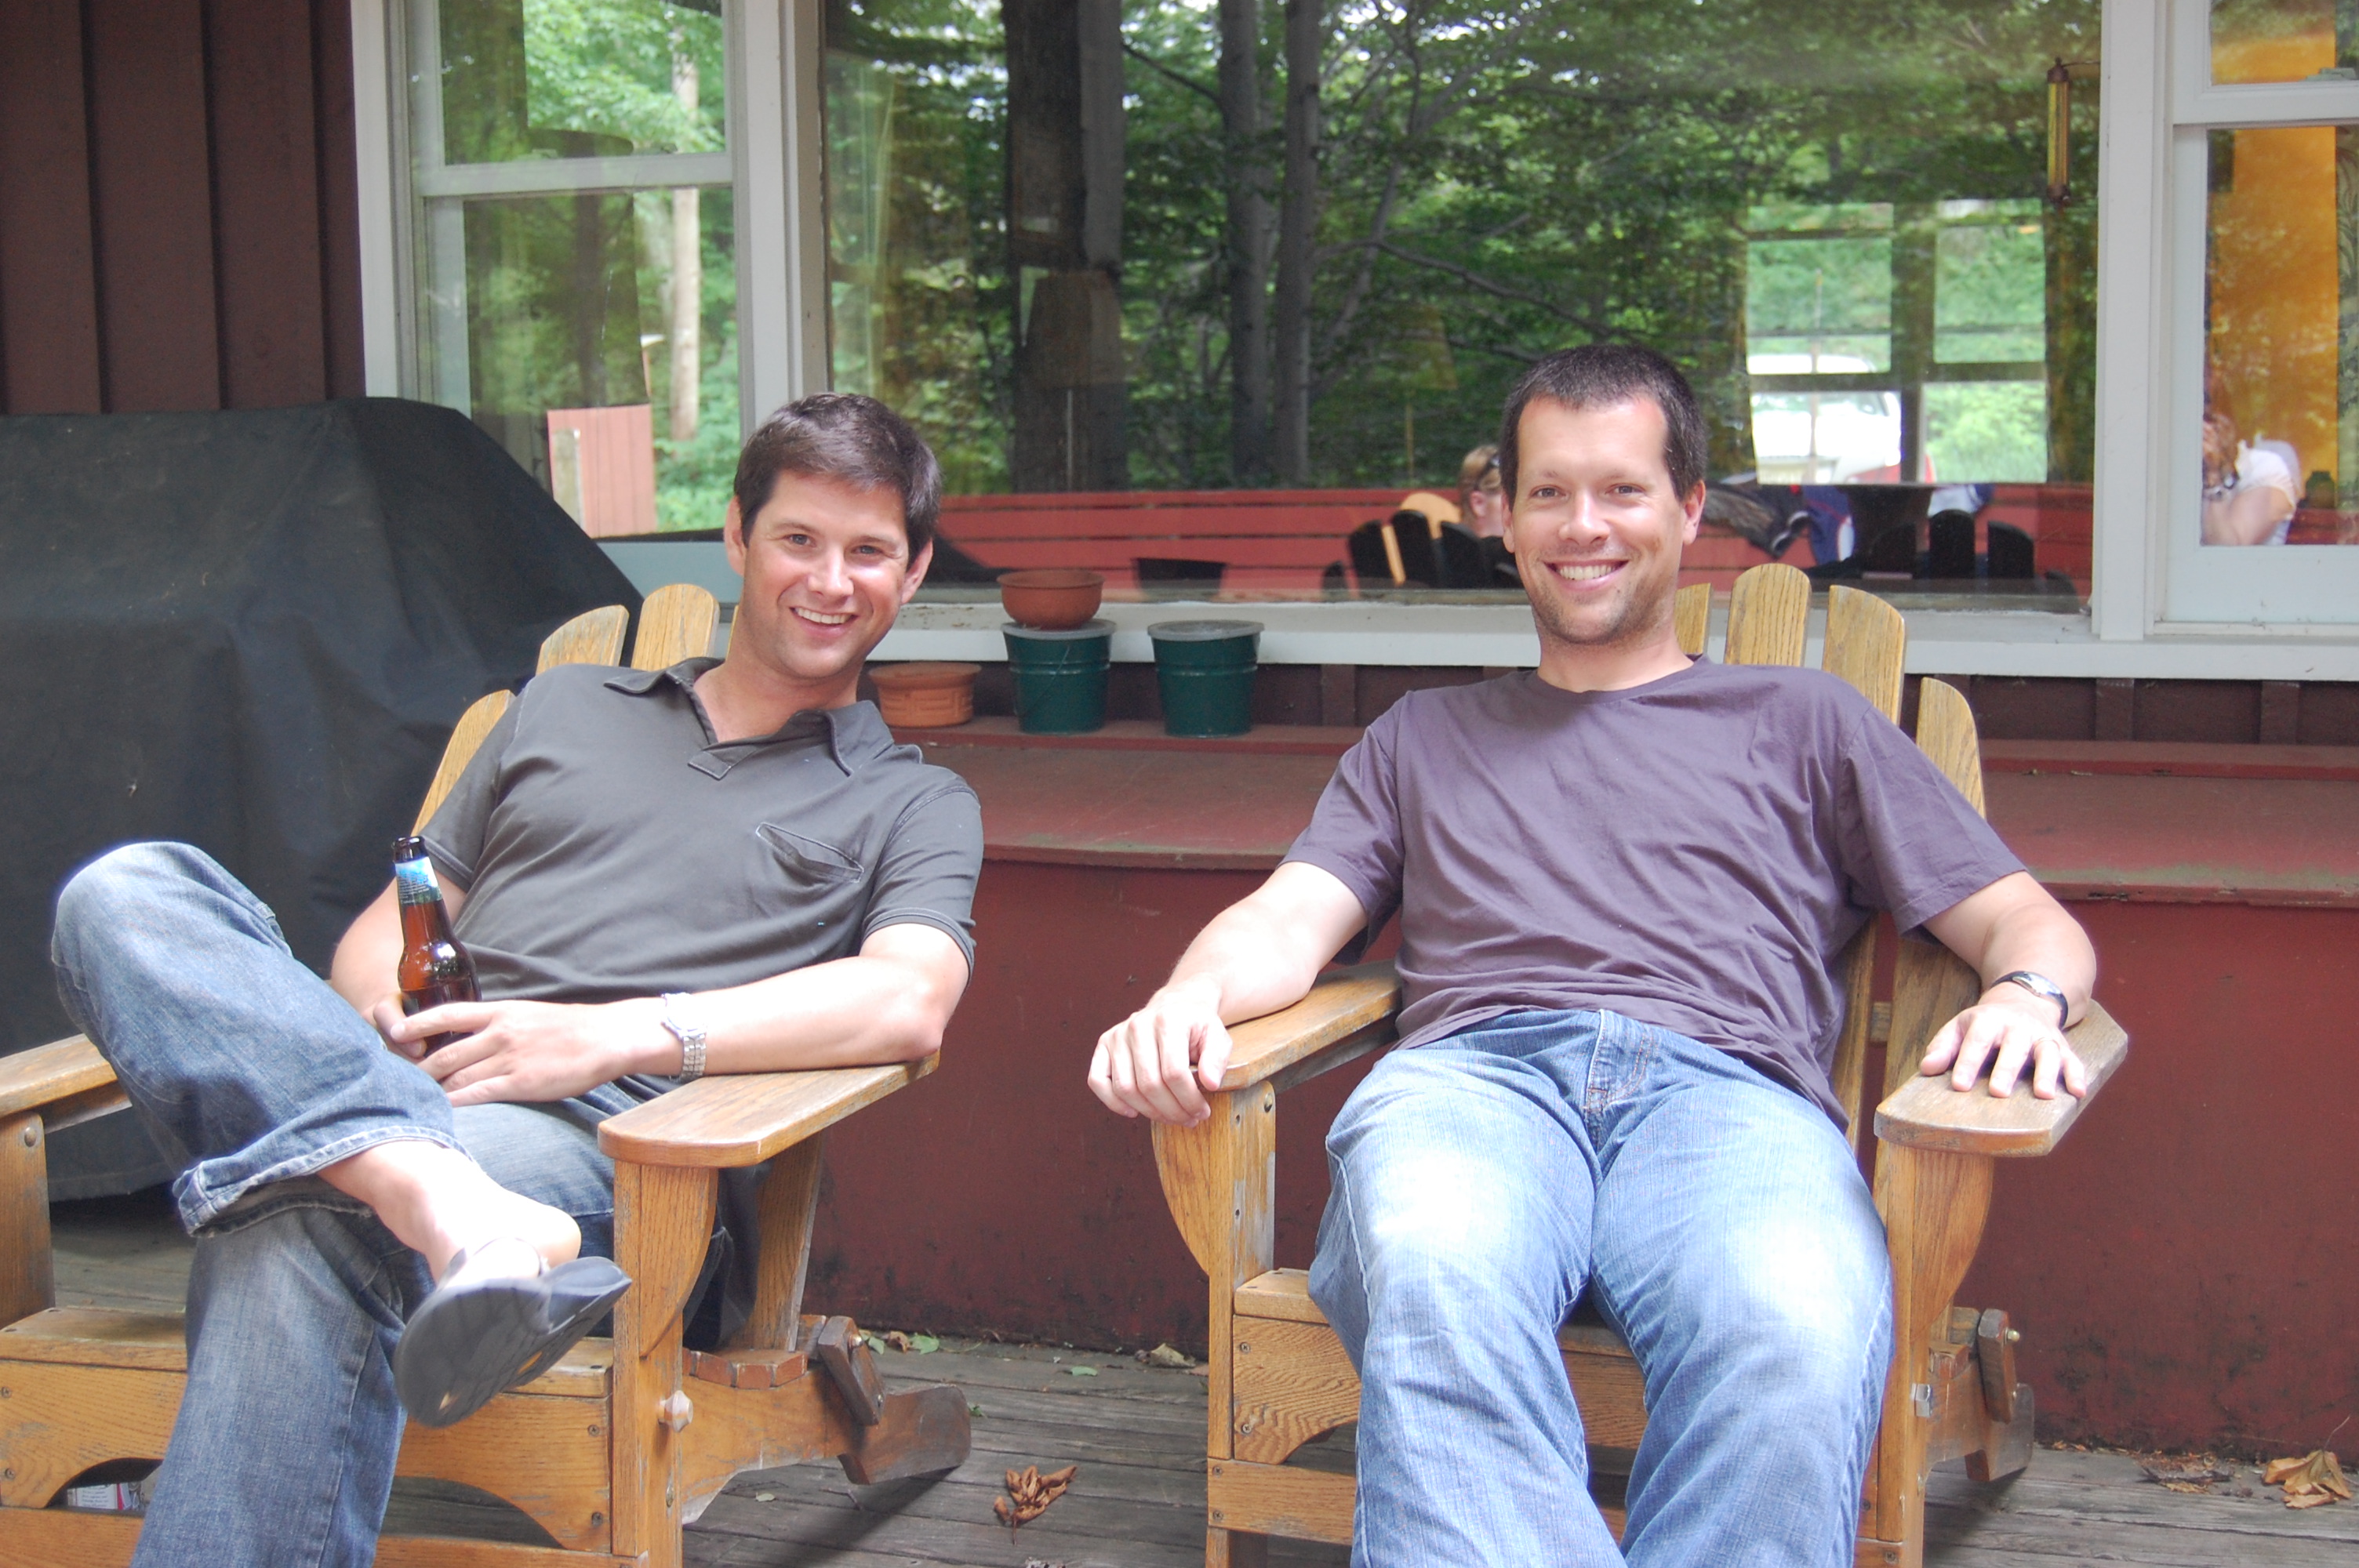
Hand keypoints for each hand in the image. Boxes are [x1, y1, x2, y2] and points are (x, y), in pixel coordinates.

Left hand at [373, 996, 664, 1106]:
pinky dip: (456, 1103)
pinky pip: (479, 1095)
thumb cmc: (572, 1029)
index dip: (417, 1024)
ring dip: (433, 1089)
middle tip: (394, 1080)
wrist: (607, 1038)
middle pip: (445, 1052)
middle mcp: (500, 1033)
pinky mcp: (521, 1083)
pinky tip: (441, 1111)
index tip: (394, 1034)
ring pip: (457, 1075)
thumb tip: (475, 1038)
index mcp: (502, 1011)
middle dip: (417, 1068)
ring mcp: (510, 1058)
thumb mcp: (531, 1015)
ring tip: (412, 1101)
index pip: (448, 1014)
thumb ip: (501, 1024)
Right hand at [1088, 976, 1232, 1125]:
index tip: (1202, 1112)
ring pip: (1125, 1088)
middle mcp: (1137, 1025)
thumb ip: (1217, 1058)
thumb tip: (1210, 1084)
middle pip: (1150, 1084)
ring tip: (1169, 1117)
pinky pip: (1098, 1080)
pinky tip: (1133, 1111)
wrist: (1176, 1005)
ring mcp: (1117, 1035)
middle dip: (1172, 1110)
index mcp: (1167, 1021)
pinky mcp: (1105, 1044)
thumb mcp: (1218, 1035)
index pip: (1174, 1073)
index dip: (1189, 1100)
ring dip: (1149, 1112)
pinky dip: (1112, 1102)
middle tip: (1188, 1119)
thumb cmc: (1196, 1025)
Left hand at [1919, 989, 2087, 1099]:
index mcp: (1988, 1021)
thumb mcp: (1959, 1027)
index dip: (1967, 1062)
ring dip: (2047, 1073)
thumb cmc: (1984, 1024)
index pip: (1976, 1041)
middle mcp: (2018, 1027)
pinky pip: (2073, 1060)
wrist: (2022, 1000)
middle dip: (2006, 1069)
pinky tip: (2078, 1092)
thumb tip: (1927, 1069)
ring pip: (2047, 1052)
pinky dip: (2077, 1075)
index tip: (1959, 1086)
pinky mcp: (2063, 1047)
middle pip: (2013, 1047)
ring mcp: (2042, 1036)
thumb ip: (1942, 1047)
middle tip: (1998, 1092)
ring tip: (2044, 1095)